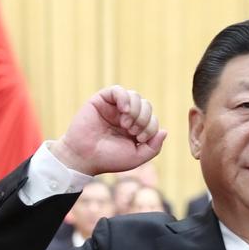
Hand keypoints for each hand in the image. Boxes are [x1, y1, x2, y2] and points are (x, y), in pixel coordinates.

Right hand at [51, 86, 167, 175]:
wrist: (84, 157)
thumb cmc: (109, 159)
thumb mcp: (137, 157)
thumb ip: (153, 147)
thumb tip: (164, 130)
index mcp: (135, 128)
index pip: (152, 119)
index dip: (150, 127)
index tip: (139, 139)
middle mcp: (125, 116)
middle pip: (146, 106)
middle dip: (144, 119)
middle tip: (133, 131)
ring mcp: (114, 107)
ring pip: (135, 96)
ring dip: (136, 111)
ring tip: (125, 124)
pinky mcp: (102, 100)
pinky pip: (118, 90)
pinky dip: (124, 98)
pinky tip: (123, 110)